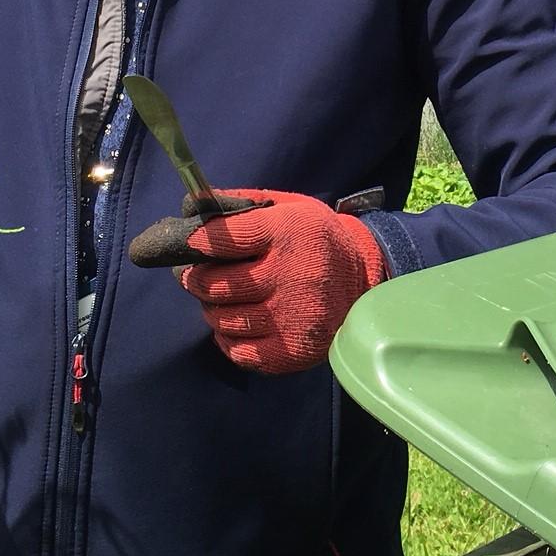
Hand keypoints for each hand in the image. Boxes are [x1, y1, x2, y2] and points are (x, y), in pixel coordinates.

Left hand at [178, 190, 386, 374]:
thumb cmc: (315, 240)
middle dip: (198, 279)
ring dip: (212, 308)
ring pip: (222, 319)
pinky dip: (228, 338)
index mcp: (289, 233)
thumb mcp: (289, 208)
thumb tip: (191, 207)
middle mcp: (290, 276)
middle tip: (198, 275)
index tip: (190, 244)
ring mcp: (291, 318)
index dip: (198, 242)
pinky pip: (238, 351)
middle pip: (215, 284)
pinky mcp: (292, 351)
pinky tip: (238, 324)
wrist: (364, 281)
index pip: (225, 239)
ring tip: (223, 298)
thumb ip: (243, 203)